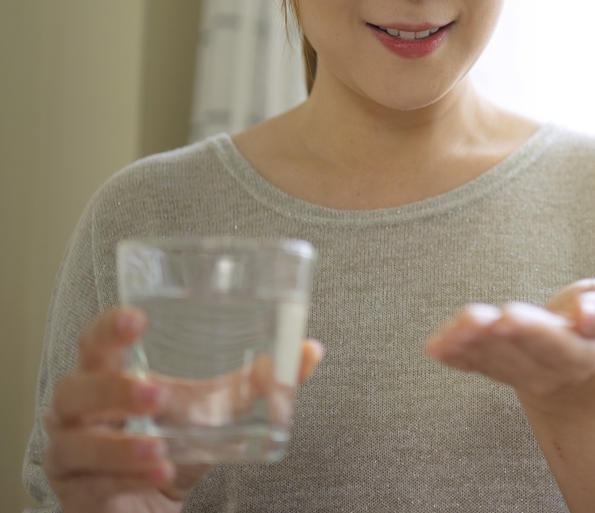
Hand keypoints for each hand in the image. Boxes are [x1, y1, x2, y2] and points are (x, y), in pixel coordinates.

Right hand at [43, 306, 323, 512]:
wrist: (154, 504)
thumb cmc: (173, 443)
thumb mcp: (215, 410)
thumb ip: (257, 380)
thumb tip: (309, 350)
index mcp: (104, 377)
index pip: (94, 344)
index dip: (108, 329)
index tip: (135, 317)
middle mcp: (76, 413)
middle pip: (75, 391)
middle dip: (113, 390)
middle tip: (157, 393)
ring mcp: (69, 456)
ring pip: (77, 444)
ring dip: (121, 447)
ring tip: (160, 450)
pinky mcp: (77, 496)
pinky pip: (92, 486)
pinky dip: (125, 480)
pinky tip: (157, 476)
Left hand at [424, 279, 594, 412]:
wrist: (579, 352)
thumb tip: (585, 315)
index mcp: (582, 354)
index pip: (556, 345)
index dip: (531, 332)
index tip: (508, 316)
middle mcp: (549, 372)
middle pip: (518, 355)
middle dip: (493, 337)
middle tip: (472, 320)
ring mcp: (520, 375)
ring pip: (493, 362)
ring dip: (469, 346)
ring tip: (451, 331)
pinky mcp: (498, 370)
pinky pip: (475, 366)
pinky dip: (455, 357)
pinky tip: (436, 347)